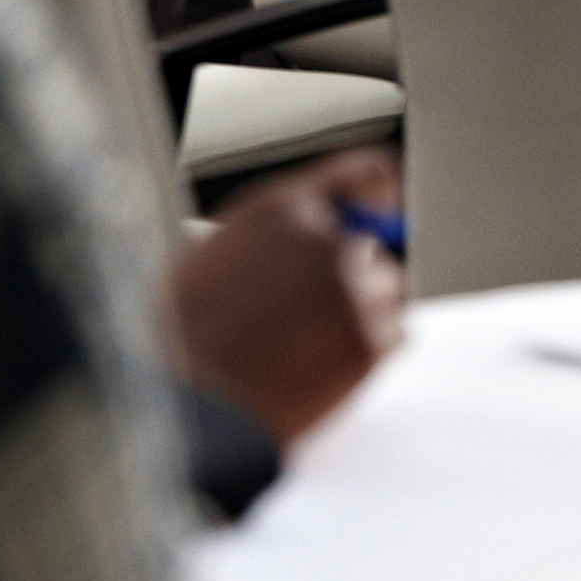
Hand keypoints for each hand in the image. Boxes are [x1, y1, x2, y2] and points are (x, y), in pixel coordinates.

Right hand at [162, 146, 405, 445]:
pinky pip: (394, 336)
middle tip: (310, 313)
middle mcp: (326, 239)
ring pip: (387, 292)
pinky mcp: (371, 340)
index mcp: (282, 208)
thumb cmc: (186, 339)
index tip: (388, 208)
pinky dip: (366, 352)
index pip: (365, 172)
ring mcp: (354, 289)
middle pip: (374, 245)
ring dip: (361, 313)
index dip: (380, 193)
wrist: (188, 407)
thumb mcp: (217, 253)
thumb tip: (328, 231)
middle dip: (352, 275)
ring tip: (303, 346)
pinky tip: (318, 367)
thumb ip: (279, 234)